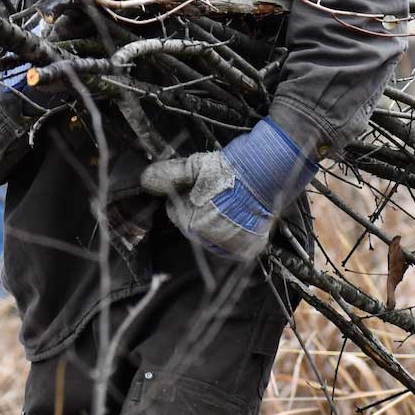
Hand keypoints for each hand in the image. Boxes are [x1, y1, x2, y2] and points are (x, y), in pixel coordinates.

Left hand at [140, 119, 312, 260]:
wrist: (269, 169)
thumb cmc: (231, 167)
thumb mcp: (196, 166)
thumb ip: (169, 175)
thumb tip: (145, 180)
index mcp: (193, 224)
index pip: (177, 213)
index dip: (185, 197)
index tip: (198, 186)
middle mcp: (212, 242)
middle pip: (195, 226)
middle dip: (201, 210)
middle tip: (217, 192)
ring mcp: (233, 247)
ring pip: (213, 236)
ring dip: (217, 222)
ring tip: (229, 201)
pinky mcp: (251, 248)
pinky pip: (234, 245)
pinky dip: (235, 232)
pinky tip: (240, 214)